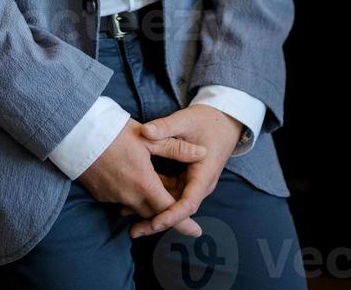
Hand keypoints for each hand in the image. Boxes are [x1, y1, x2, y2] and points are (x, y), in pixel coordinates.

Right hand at [77, 117, 207, 237]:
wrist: (76, 134)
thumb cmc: (114, 133)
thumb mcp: (148, 137)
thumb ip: (176, 147)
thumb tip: (202, 153)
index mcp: (144, 183)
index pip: (169, 209)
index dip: (184, 222)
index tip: (197, 231)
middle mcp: (129, 197)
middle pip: (154, 213)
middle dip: (166, 213)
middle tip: (178, 207)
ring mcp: (113, 197)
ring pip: (137, 208)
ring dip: (148, 204)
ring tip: (157, 190)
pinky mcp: (101, 195)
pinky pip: (122, 202)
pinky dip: (132, 197)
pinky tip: (133, 181)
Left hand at [126, 105, 242, 238]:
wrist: (224, 120)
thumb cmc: (207, 120)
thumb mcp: (185, 120)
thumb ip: (165, 127)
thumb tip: (145, 131)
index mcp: (204, 174)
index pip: (188, 203)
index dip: (171, 215)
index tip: (154, 222)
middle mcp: (200, 184)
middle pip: (179, 209)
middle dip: (157, 220)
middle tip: (133, 230)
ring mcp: (193, 183)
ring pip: (173, 202)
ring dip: (153, 208)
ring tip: (126, 214)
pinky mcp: (187, 179)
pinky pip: (171, 191)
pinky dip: (156, 195)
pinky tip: (136, 197)